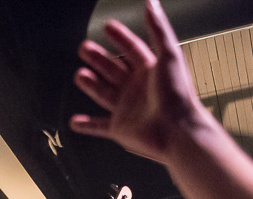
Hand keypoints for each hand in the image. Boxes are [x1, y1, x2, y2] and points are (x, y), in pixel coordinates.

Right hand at [69, 0, 208, 162]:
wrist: (177, 130)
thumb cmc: (178, 94)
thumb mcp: (169, 54)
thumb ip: (158, 29)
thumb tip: (152, 3)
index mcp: (150, 71)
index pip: (132, 49)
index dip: (121, 37)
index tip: (108, 27)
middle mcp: (137, 89)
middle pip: (113, 69)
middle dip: (98, 58)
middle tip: (84, 47)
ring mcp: (127, 109)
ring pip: (103, 93)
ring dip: (91, 84)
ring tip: (80, 74)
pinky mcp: (120, 128)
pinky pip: (100, 126)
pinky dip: (87, 125)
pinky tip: (75, 122)